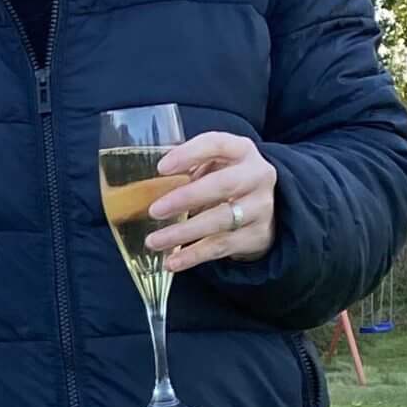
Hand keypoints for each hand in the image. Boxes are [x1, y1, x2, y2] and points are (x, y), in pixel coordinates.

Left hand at [144, 133, 277, 270]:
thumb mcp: (214, 165)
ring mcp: (260, 207)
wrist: (265, 210)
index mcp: (242, 150)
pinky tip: (172, 262)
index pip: (218, 144)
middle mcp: (256, 176)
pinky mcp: (255, 236)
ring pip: (220, 220)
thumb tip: (141, 187)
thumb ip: (188, 167)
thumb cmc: (226, 181)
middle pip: (223, 185)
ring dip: (183, 232)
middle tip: (154, 210)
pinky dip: (193, 255)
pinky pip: (220, 247)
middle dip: (186, 198)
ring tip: (154, 241)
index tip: (161, 168)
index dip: (189, 153)